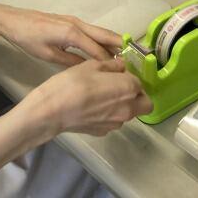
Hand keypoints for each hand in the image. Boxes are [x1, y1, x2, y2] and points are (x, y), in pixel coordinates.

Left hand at [0, 7, 123, 66]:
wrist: (13, 21)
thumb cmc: (28, 39)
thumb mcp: (48, 55)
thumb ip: (70, 62)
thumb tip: (90, 69)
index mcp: (72, 33)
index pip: (99, 50)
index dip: (112, 63)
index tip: (124, 74)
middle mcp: (78, 24)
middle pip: (105, 35)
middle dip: (121, 47)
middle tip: (134, 62)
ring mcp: (75, 21)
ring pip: (100, 31)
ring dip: (113, 43)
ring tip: (124, 58)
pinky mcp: (71, 21)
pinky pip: (92, 31)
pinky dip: (102, 40)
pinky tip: (104, 51)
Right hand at [27, 58, 152, 136]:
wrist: (52, 111)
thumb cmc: (72, 83)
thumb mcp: (91, 65)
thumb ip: (111, 66)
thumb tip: (121, 66)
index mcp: (128, 88)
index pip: (139, 81)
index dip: (128, 75)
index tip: (117, 73)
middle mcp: (128, 108)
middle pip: (145, 103)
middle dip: (137, 95)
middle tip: (119, 87)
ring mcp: (116, 123)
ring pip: (129, 113)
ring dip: (122, 105)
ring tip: (100, 97)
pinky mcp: (104, 132)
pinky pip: (113, 121)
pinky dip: (107, 114)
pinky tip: (90, 108)